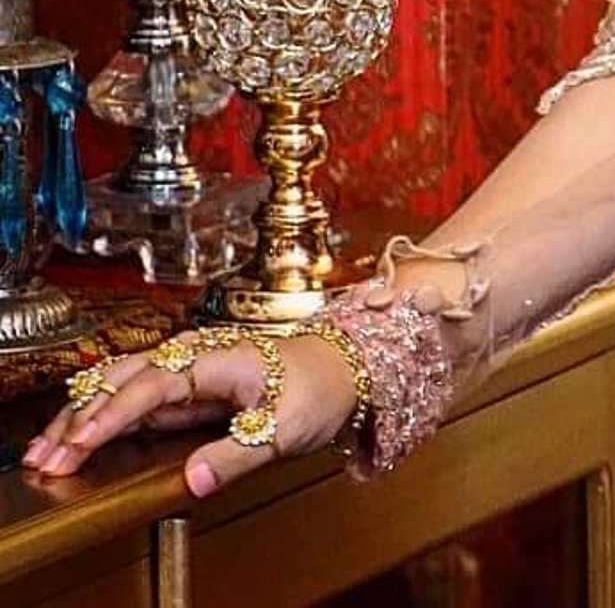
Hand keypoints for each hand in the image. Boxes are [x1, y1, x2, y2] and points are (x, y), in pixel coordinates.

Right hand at [23, 330, 360, 497]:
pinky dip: (105, 416)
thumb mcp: (287, 427)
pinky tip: (80, 435)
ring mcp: (191, 369)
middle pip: (127, 378)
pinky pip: (138, 397)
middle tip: (46, 454)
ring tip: (47, 448)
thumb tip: (193, 482)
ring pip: (124, 384)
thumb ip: (238, 454)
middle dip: (83, 413)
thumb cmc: (320, 388)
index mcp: (221, 358)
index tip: (80, 442)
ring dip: (85, 412)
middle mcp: (199, 355)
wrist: (346, 367)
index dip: (114, 413)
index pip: (155, 383)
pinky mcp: (189, 387)